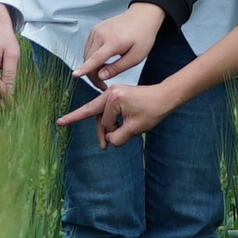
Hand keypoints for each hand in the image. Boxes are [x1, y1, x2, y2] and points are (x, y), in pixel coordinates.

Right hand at [58, 81, 178, 148]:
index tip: (72, 124)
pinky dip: (110, 120)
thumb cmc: (152, 111)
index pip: (105, 123)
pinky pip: (107, 109)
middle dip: (99, 130)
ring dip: (105, 126)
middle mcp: (110, 91)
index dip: (112, 133)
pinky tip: (112, 130)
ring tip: (107, 142)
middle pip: (96, 114)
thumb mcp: (134, 129)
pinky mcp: (117, 93)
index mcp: (114, 98)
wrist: (165, 96)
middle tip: (100, 146)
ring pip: (101, 113)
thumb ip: (117, 137)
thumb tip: (108, 139)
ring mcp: (113, 91)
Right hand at [77, 3, 163, 87]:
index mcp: (113, 41)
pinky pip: (89, 48)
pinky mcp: (94, 29)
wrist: (142, 16)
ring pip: (87, 54)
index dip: (85, 68)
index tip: (75, 75)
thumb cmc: (142, 36)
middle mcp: (101, 34)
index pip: (95, 58)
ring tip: (104, 73)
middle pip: (89, 59)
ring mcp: (96, 30)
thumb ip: (117, 68)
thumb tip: (101, 76)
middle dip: (93, 75)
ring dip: (92, 67)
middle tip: (103, 85)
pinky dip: (92, 57)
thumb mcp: (136, 57)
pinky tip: (103, 62)